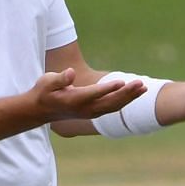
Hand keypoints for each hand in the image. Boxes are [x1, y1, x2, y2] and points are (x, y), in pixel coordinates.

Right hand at [30, 68, 145, 121]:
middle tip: (140, 83)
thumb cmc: (44, 92)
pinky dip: (125, 101)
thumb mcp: (46, 81)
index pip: (94, 94)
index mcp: (73, 100)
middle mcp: (84, 109)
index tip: (121, 82)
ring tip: (143, 87)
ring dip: (129, 98)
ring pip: (114, 106)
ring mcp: (90, 112)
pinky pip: (113, 107)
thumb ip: (59, 79)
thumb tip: (70, 73)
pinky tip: (135, 93)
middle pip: (109, 102)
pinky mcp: (94, 112)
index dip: (107, 89)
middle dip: (126, 93)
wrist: (41, 111)